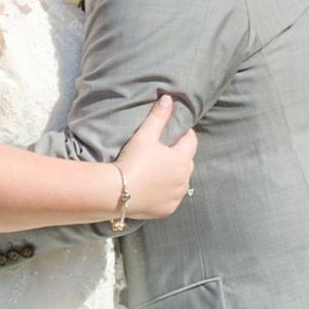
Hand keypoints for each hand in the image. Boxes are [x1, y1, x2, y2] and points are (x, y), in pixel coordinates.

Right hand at [116, 94, 197, 221]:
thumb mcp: (145, 136)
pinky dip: (167, 193)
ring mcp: (176, 196)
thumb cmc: (133, 161)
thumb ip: (158, 116)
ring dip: (175, 176)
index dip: (185, 134)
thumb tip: (169, 98)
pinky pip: (172, 198)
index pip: (191, 141)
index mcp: (182, 159)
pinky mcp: (167, 209)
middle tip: (166, 151)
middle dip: (180, 155)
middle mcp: (184, 179)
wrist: (118, 192)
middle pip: (187, 162)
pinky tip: (155, 188)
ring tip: (159, 171)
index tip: (177, 131)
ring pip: (181, 182)